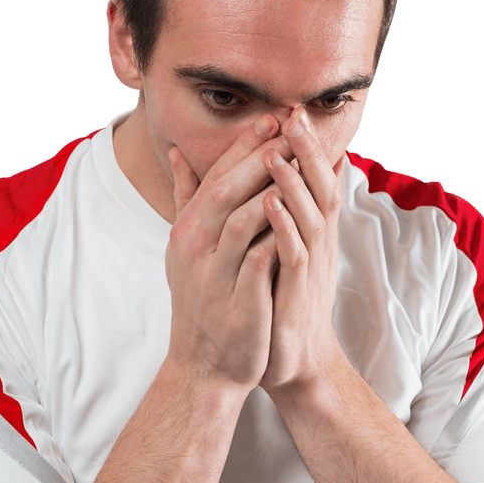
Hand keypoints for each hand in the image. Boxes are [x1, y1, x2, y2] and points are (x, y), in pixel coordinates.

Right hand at [165, 117, 295, 395]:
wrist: (204, 366)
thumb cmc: (203, 301)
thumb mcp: (187, 247)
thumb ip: (188, 199)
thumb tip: (182, 152)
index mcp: (186, 230)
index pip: (216, 175)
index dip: (245, 144)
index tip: (275, 117)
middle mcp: (193, 248)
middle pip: (227, 188)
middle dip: (260, 154)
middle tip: (291, 126)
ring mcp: (213, 275)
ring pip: (241, 219)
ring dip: (271, 187)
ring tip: (299, 161)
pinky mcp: (236, 301)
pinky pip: (257, 260)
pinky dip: (276, 235)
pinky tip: (301, 216)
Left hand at [257, 106, 345, 396]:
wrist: (289, 362)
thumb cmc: (278, 304)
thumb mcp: (279, 255)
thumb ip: (280, 219)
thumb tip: (278, 184)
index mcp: (311, 234)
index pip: (312, 181)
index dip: (304, 147)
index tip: (290, 110)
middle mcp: (318, 246)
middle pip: (320, 188)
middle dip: (307, 151)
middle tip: (295, 113)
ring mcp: (310, 269)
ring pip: (310, 217)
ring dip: (295, 183)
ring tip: (279, 150)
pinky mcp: (298, 293)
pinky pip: (294, 254)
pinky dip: (285, 227)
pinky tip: (270, 204)